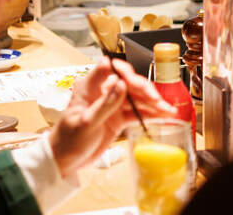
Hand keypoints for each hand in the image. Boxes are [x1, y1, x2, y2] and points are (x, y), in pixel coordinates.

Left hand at [48, 59, 175, 178]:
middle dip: (145, 90)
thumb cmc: (67, 140)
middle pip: (129, 84)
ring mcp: (113, 105)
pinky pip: (138, 112)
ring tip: (168, 109)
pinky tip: (164, 115)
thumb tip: (121, 83)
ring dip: (153, 103)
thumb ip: (105, 104)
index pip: (110, 70)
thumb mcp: (86, 123)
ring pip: (137, 98)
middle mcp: (103, 92)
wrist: (64, 161)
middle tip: (157, 100)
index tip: (137, 83)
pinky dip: (151, 114)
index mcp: (90, 88)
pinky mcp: (119, 118)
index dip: (126, 72)